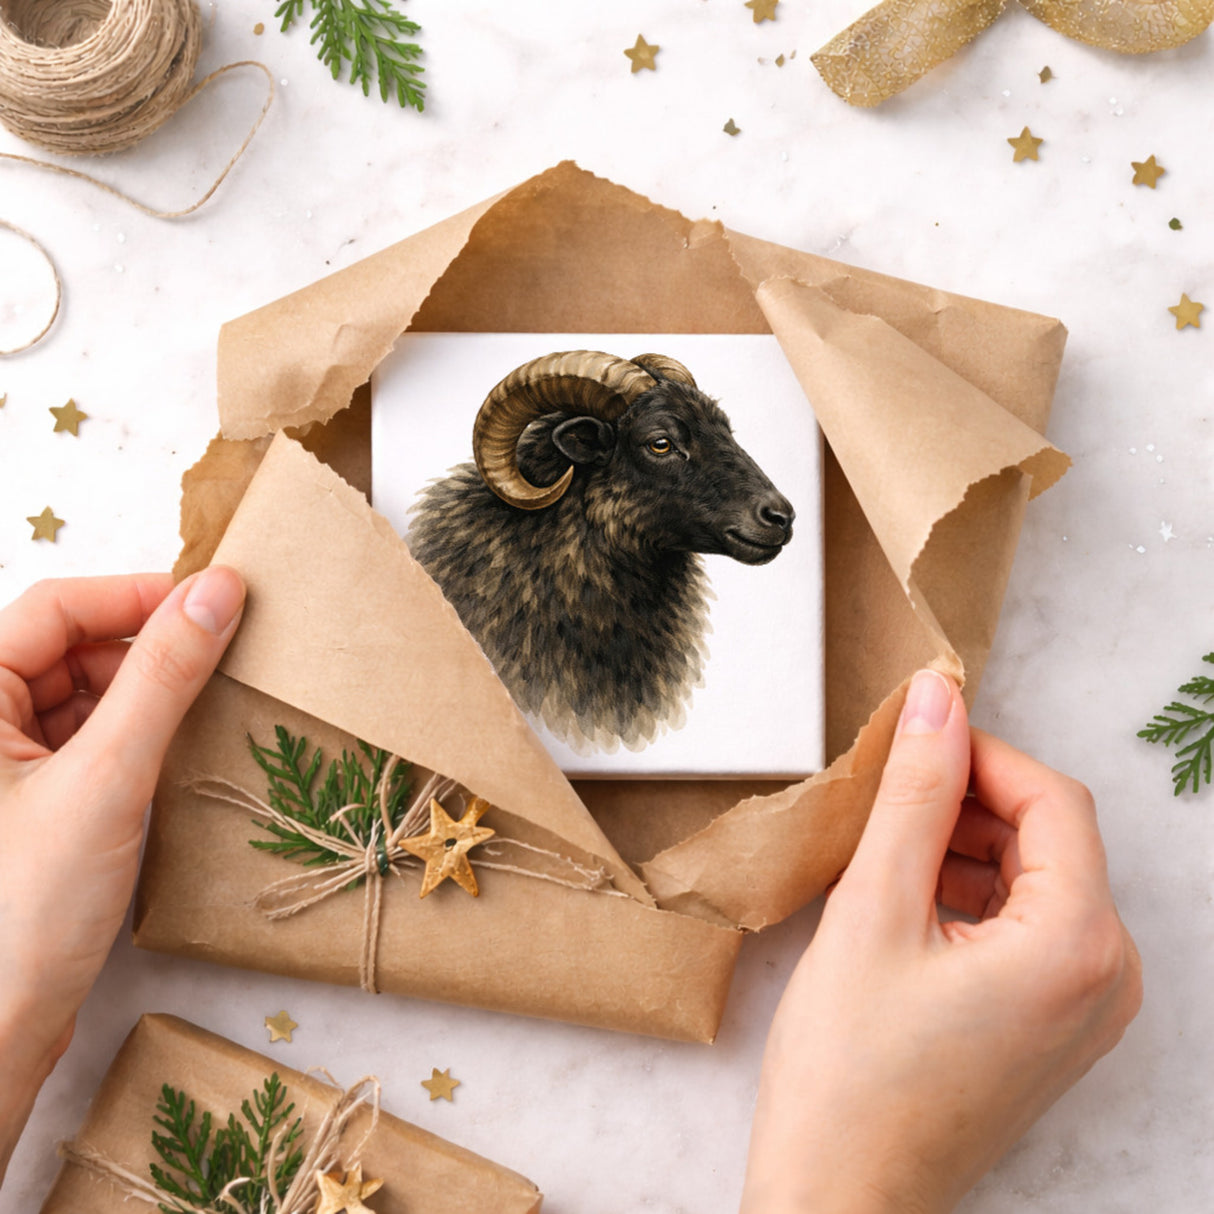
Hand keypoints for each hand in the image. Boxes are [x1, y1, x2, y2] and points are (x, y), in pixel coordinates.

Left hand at [0, 569, 244, 1181]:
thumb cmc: (24, 910)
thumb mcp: (107, 777)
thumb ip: (164, 676)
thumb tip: (218, 591)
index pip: (55, 608)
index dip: (136, 595)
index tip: (217, 600)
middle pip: (70, 647)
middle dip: (147, 645)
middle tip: (226, 651)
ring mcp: (5, 767)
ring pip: (85, 694)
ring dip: (148, 691)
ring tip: (212, 701)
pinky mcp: (33, 804)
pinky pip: (91, 740)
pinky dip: (138, 735)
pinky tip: (181, 749)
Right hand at [741, 669, 1142, 1213]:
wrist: (840, 1198)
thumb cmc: (849, 1073)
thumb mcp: (873, 910)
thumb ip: (913, 794)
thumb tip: (937, 700)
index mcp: (1079, 946)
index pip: (1052, 799)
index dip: (979, 755)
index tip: (910, 739)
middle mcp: (1107, 979)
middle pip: (1049, 838)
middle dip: (967, 804)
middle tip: (882, 802)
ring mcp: (1086, 1010)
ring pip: (1034, 880)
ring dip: (963, 849)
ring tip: (881, 857)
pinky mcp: (1054, 1027)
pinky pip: (1028, 929)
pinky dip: (970, 898)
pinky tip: (902, 905)